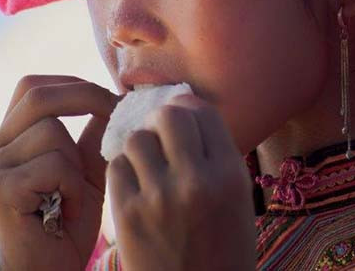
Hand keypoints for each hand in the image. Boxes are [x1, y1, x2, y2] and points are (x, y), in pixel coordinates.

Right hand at [0, 75, 119, 270]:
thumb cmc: (67, 226)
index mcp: (5, 140)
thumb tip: (116, 94)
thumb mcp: (85, 171)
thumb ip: (93, 133)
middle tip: (117, 113)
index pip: (33, 87)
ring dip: (78, 164)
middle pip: (38, 96)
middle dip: (86, 98)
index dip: (73, 85)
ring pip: (52, 131)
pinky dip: (73, 187)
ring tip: (74, 197)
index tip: (109, 98)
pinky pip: (54, 165)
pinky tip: (67, 212)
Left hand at [107, 93, 256, 270]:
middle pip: (169, 116)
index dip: (191, 111)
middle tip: (164, 140)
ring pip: (138, 138)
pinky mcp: (127, 215)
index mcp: (229, 175)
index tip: (185, 122)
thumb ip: (217, 153)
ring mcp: (158, 197)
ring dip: (142, 147)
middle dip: (164, 123)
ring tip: (150, 166)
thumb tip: (184, 106)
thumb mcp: (238, 197)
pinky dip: (125, 171)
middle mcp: (195, 181)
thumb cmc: (223, 247)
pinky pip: (117, 167)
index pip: (203, 113)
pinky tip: (136, 186)